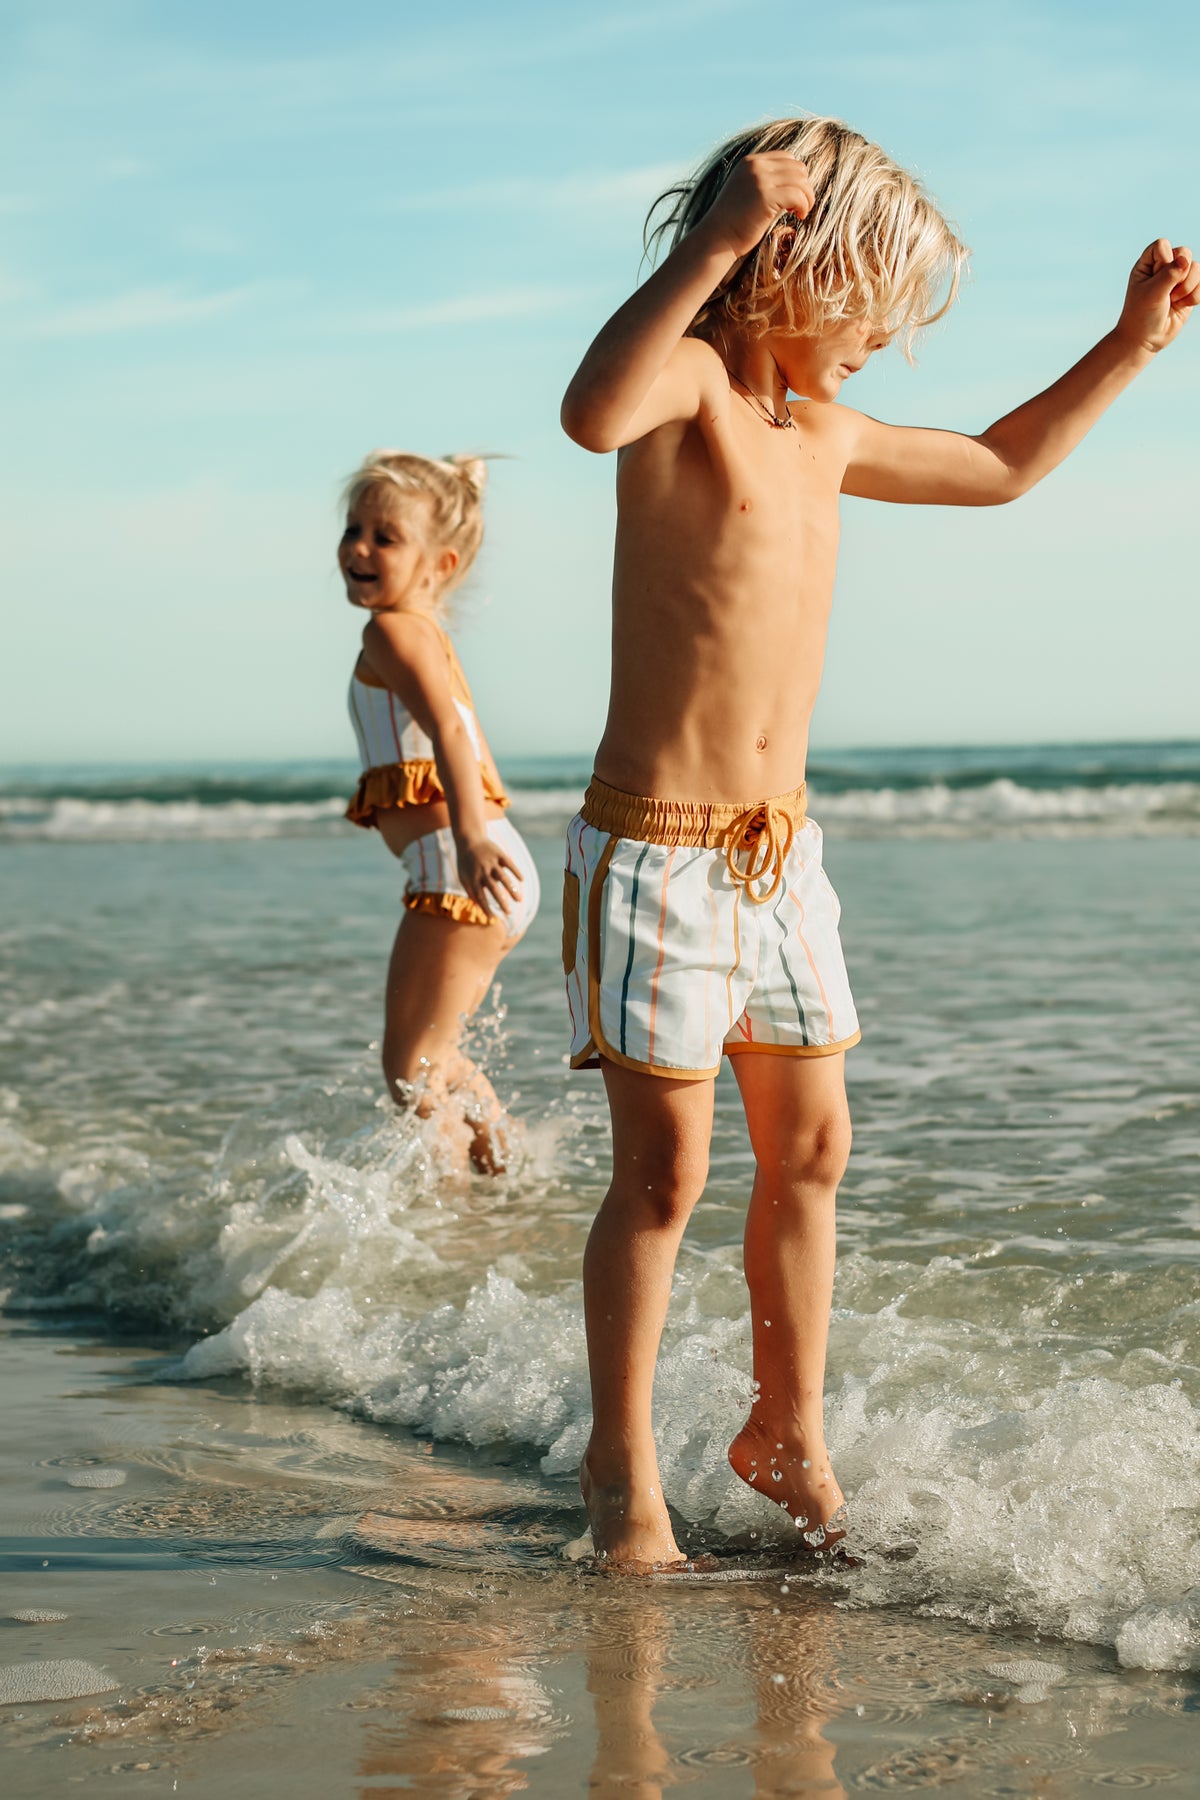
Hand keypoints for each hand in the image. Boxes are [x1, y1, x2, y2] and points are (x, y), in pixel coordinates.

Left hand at [455, 834, 521, 918]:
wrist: (468, 839)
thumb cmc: (465, 862)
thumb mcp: (463, 876)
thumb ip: (470, 891)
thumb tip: (477, 906)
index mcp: (473, 878)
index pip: (480, 896)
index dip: (486, 908)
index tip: (493, 918)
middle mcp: (482, 871)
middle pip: (493, 889)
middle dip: (501, 901)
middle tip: (509, 913)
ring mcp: (491, 862)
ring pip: (503, 877)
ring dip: (511, 889)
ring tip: (519, 900)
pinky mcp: (499, 853)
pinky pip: (509, 863)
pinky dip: (516, 871)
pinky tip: (522, 880)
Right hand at [695, 152, 815, 261]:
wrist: (716, 239)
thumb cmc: (733, 223)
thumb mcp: (746, 192)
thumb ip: (765, 182)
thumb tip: (794, 183)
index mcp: (750, 162)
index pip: (786, 158)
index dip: (796, 176)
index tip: (792, 196)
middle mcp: (756, 166)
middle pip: (797, 167)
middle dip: (804, 186)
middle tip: (799, 206)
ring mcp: (760, 180)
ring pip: (801, 180)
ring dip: (807, 197)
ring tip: (801, 212)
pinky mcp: (766, 196)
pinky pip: (798, 195)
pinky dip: (803, 206)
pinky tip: (798, 216)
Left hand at [1115, 239, 1198, 353]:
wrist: (1145, 340)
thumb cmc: (1141, 315)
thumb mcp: (1152, 293)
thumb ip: (1169, 274)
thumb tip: (1185, 260)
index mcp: (1148, 264)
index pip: (1162, 245)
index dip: (1164, 260)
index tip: (1155, 280)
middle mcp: (1163, 267)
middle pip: (1184, 253)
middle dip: (1180, 275)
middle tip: (1168, 292)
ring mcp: (1178, 279)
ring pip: (1197, 268)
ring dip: (1188, 287)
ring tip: (1173, 301)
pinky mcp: (1189, 291)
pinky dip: (1194, 296)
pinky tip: (1181, 306)